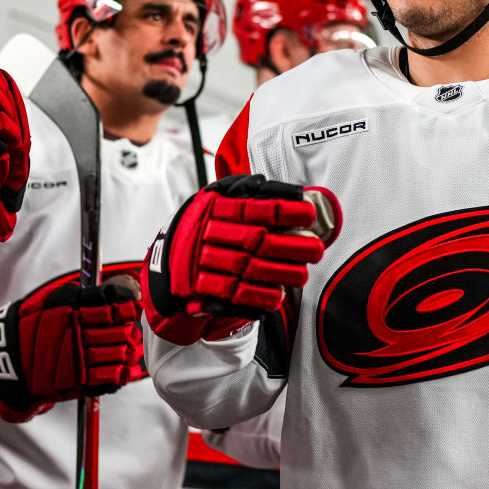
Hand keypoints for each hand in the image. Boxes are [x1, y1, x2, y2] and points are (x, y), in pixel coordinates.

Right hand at [0, 275, 144, 422]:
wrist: (5, 359)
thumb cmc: (28, 326)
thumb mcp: (50, 301)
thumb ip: (81, 296)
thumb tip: (115, 290)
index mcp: (69, 310)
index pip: (110, 306)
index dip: (127, 308)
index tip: (133, 308)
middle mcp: (74, 332)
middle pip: (118, 331)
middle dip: (129, 331)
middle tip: (134, 332)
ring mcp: (76, 358)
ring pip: (116, 353)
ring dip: (128, 352)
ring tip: (132, 350)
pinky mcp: (76, 380)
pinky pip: (107, 377)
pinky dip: (120, 374)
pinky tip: (124, 370)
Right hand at [141, 175, 338, 344]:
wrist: (171, 254)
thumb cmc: (207, 220)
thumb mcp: (223, 196)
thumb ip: (256, 192)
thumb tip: (295, 193)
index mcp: (215, 207)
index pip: (255, 208)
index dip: (284, 211)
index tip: (309, 214)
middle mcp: (208, 233)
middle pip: (255, 241)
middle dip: (290, 247)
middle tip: (316, 249)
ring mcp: (204, 261)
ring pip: (248, 269)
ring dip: (281, 273)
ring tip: (303, 274)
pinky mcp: (204, 287)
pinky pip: (235, 294)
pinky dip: (259, 296)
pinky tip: (279, 295)